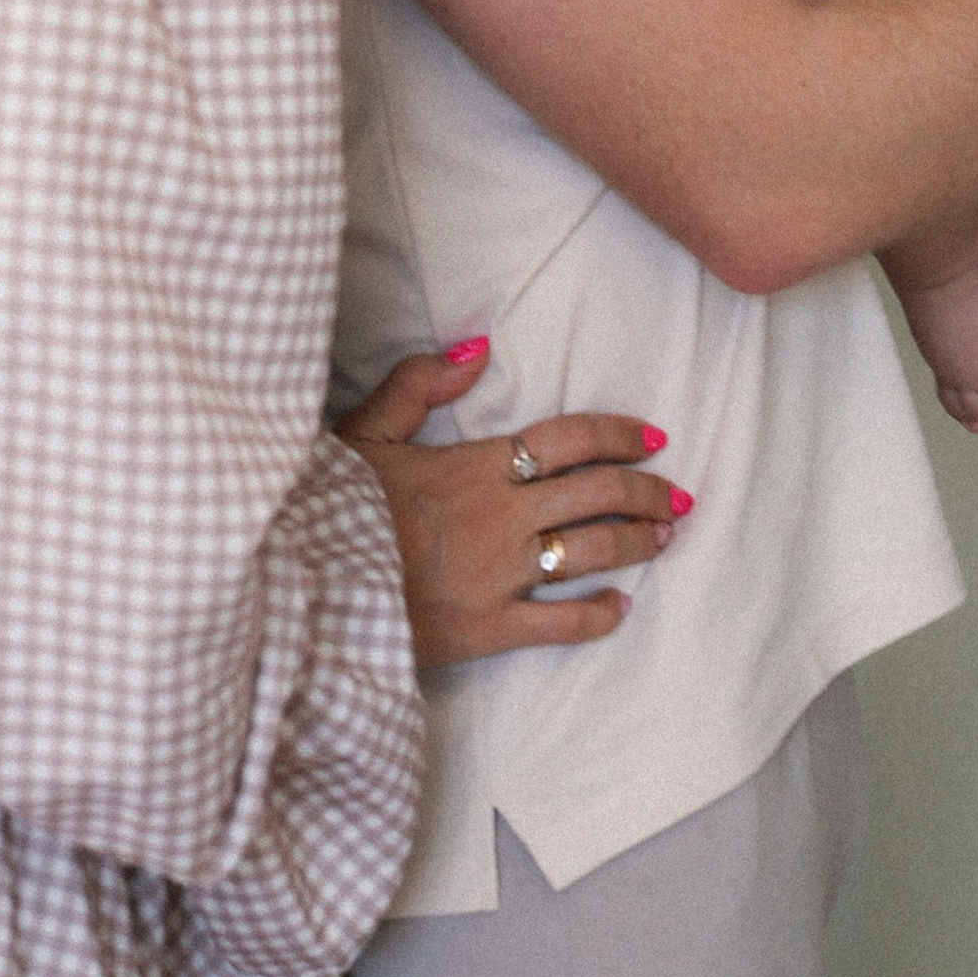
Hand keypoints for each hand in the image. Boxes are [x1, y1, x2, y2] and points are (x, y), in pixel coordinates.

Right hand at [334, 344, 684, 665]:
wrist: (300, 586)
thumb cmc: (329, 507)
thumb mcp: (365, 431)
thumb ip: (420, 384)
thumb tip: (478, 347)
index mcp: (477, 465)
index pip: (569, 439)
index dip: (619, 435)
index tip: (654, 439)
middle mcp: (502, 516)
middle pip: (597, 494)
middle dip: (647, 491)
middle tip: (677, 494)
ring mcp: (498, 575)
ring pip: (591, 552)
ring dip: (637, 542)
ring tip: (665, 537)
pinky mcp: (486, 629)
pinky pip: (557, 624)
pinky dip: (595, 617)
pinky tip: (620, 609)